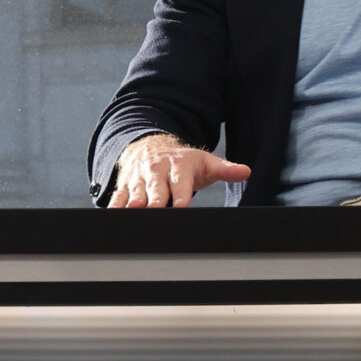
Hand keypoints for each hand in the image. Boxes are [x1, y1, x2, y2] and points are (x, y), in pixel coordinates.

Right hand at [107, 134, 250, 207]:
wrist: (150, 145)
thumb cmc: (180, 161)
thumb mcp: (204, 162)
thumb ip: (225, 170)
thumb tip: (246, 172)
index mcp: (178, 167)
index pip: (180, 182)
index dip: (181, 194)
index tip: (182, 205)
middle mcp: (157, 172)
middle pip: (156, 188)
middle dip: (155, 200)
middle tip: (156, 210)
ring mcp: (139, 178)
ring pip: (136, 191)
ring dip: (134, 202)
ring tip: (134, 212)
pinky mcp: (125, 184)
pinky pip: (119, 195)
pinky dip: (115, 204)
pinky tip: (114, 214)